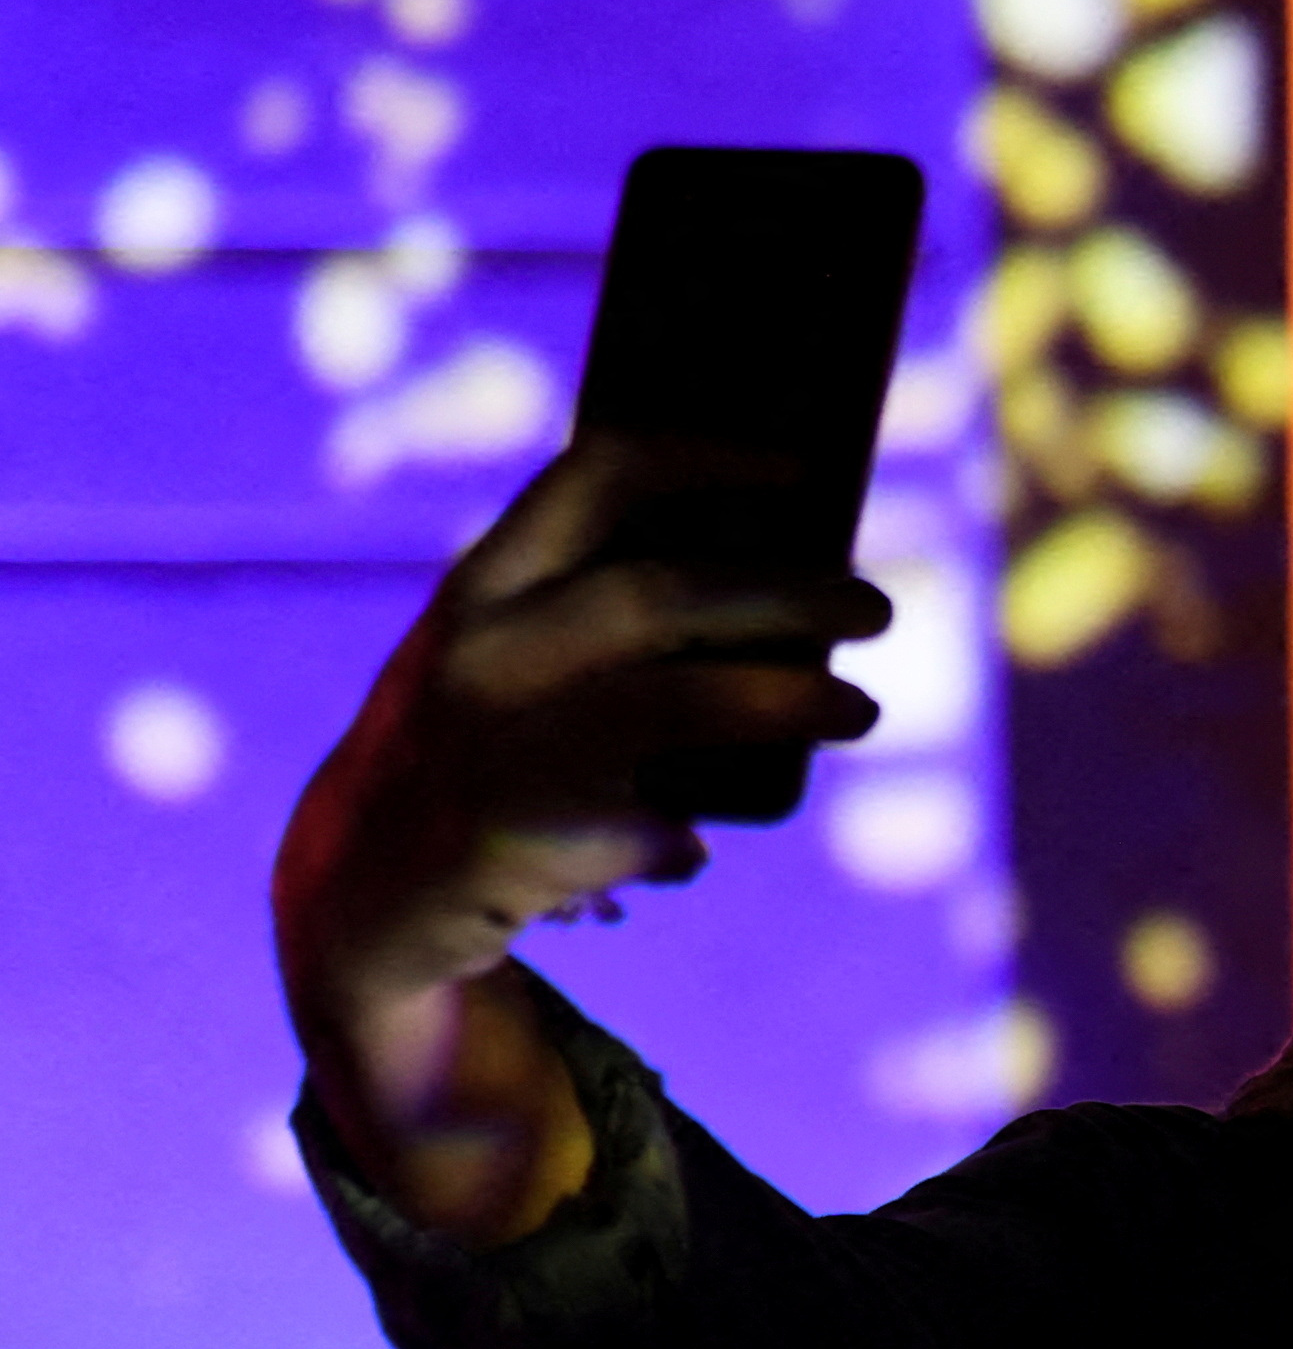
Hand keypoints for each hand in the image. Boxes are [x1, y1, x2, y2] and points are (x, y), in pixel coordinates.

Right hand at [272, 433, 887, 1241]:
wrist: (361, 889)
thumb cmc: (480, 749)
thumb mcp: (508, 659)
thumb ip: (597, 613)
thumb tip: (787, 586)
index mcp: (483, 585)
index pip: (596, 476)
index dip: (708, 460)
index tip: (801, 470)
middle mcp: (483, 650)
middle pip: (663, 593)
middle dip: (787, 595)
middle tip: (875, 609)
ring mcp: (498, 742)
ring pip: (680, 704)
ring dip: (788, 702)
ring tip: (861, 710)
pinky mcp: (519, 836)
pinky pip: (651, 828)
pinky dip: (681, 841)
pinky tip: (687, 851)